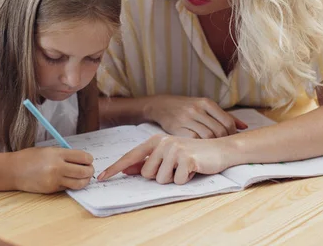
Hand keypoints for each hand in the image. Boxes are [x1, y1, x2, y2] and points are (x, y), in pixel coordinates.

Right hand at [12, 147, 94, 192]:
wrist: (14, 170)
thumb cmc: (30, 157)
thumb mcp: (48, 150)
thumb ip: (64, 154)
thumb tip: (81, 159)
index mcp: (57, 154)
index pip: (83, 157)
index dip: (89, 159)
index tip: (89, 160)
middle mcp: (58, 167)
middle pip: (84, 171)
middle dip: (90, 171)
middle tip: (89, 169)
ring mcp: (55, 180)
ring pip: (79, 183)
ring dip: (84, 180)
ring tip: (83, 177)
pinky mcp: (52, 189)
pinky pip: (68, 188)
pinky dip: (72, 184)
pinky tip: (69, 180)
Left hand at [97, 134, 231, 184]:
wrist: (219, 149)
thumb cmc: (192, 153)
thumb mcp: (168, 155)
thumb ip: (148, 161)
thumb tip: (128, 170)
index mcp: (155, 140)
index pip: (131, 156)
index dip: (116, 168)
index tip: (102, 177)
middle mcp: (163, 143)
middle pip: (147, 174)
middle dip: (161, 176)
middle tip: (176, 167)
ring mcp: (174, 150)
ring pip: (161, 179)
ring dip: (174, 178)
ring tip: (184, 168)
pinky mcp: (186, 158)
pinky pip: (177, 181)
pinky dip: (186, 180)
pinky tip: (193, 170)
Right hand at [144, 95, 246, 137]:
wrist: (161, 105)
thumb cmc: (187, 107)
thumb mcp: (204, 106)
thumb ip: (224, 116)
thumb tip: (244, 127)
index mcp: (206, 102)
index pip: (227, 121)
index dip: (232, 133)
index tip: (231, 139)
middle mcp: (197, 109)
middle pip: (219, 130)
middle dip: (224, 141)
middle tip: (223, 146)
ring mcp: (187, 119)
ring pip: (208, 137)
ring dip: (213, 145)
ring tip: (213, 148)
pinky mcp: (177, 128)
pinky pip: (194, 140)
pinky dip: (200, 146)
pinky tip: (201, 147)